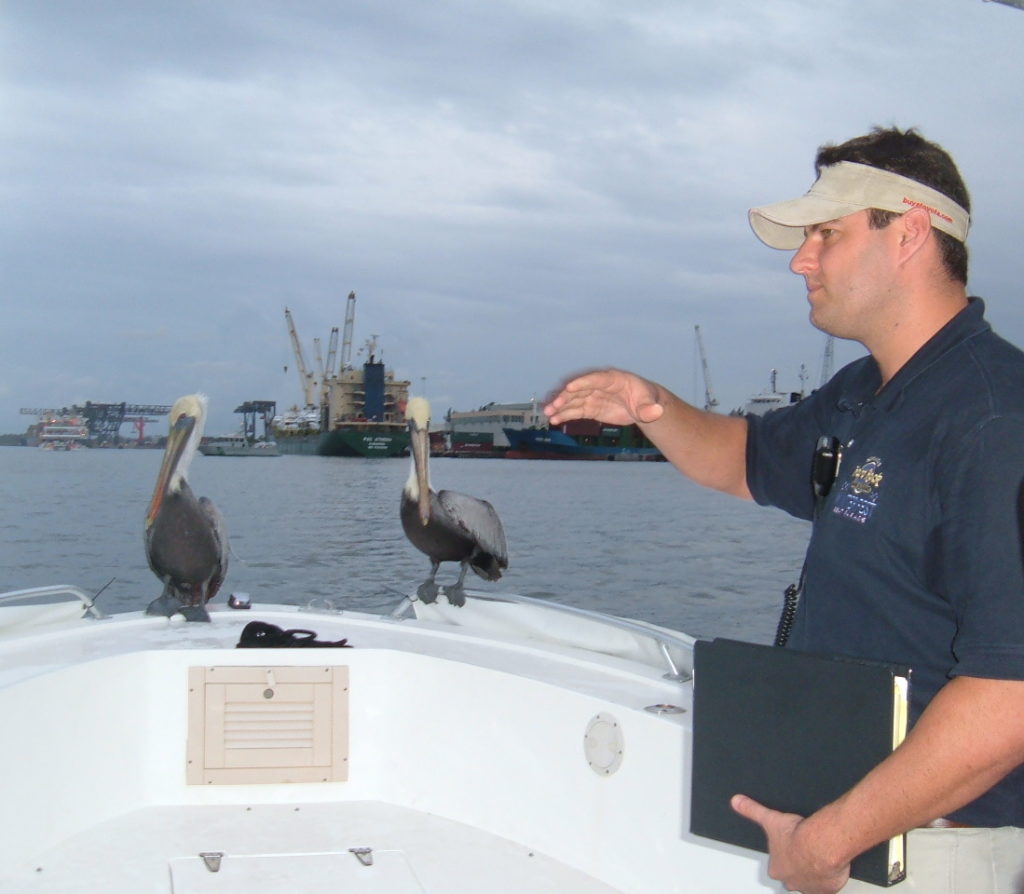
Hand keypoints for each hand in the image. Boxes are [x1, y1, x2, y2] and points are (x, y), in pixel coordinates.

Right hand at [544, 368, 663, 426]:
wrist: (642, 406)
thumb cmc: (646, 400)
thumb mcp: (649, 404)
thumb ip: (649, 408)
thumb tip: (656, 412)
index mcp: (613, 379)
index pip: (595, 379)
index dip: (582, 382)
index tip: (569, 387)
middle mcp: (599, 386)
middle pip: (579, 389)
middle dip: (565, 396)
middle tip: (553, 405)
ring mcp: (592, 396)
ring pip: (573, 400)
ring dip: (560, 406)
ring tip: (548, 414)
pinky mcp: (590, 407)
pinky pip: (575, 410)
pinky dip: (564, 414)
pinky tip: (554, 420)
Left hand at [731, 795, 850, 893]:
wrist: (821, 846)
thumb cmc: (797, 837)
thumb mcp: (769, 819)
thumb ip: (752, 810)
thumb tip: (737, 802)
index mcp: (777, 869)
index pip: (776, 866)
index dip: (783, 855)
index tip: (789, 845)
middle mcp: (792, 882)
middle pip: (792, 876)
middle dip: (797, 865)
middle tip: (803, 850)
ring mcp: (810, 887)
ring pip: (809, 882)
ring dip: (813, 871)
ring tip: (817, 855)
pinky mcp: (828, 889)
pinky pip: (827, 887)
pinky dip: (829, 877)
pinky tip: (830, 865)